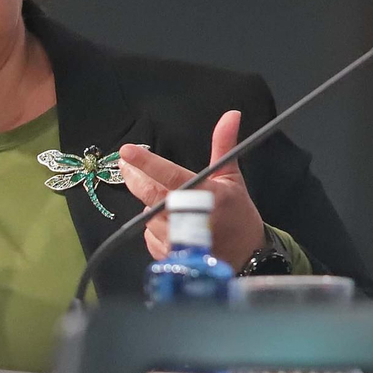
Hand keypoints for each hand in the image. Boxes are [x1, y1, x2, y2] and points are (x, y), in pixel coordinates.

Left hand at [117, 110, 264, 270]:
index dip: (146, 163)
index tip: (126, 151)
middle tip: (126, 165)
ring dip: (150, 205)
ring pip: (148, 214)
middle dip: (134, 177)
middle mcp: (189, 217)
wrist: (246, 257)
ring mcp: (177, 239)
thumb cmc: (237, 214)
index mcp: (205, 194)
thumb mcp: (231, 177)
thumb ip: (223, 145)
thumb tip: (231, 114)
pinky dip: (155, 226)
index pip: (170, 176)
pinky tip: (169, 224)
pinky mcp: (169, 255)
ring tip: (167, 202)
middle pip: (150, 194)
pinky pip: (149, 235)